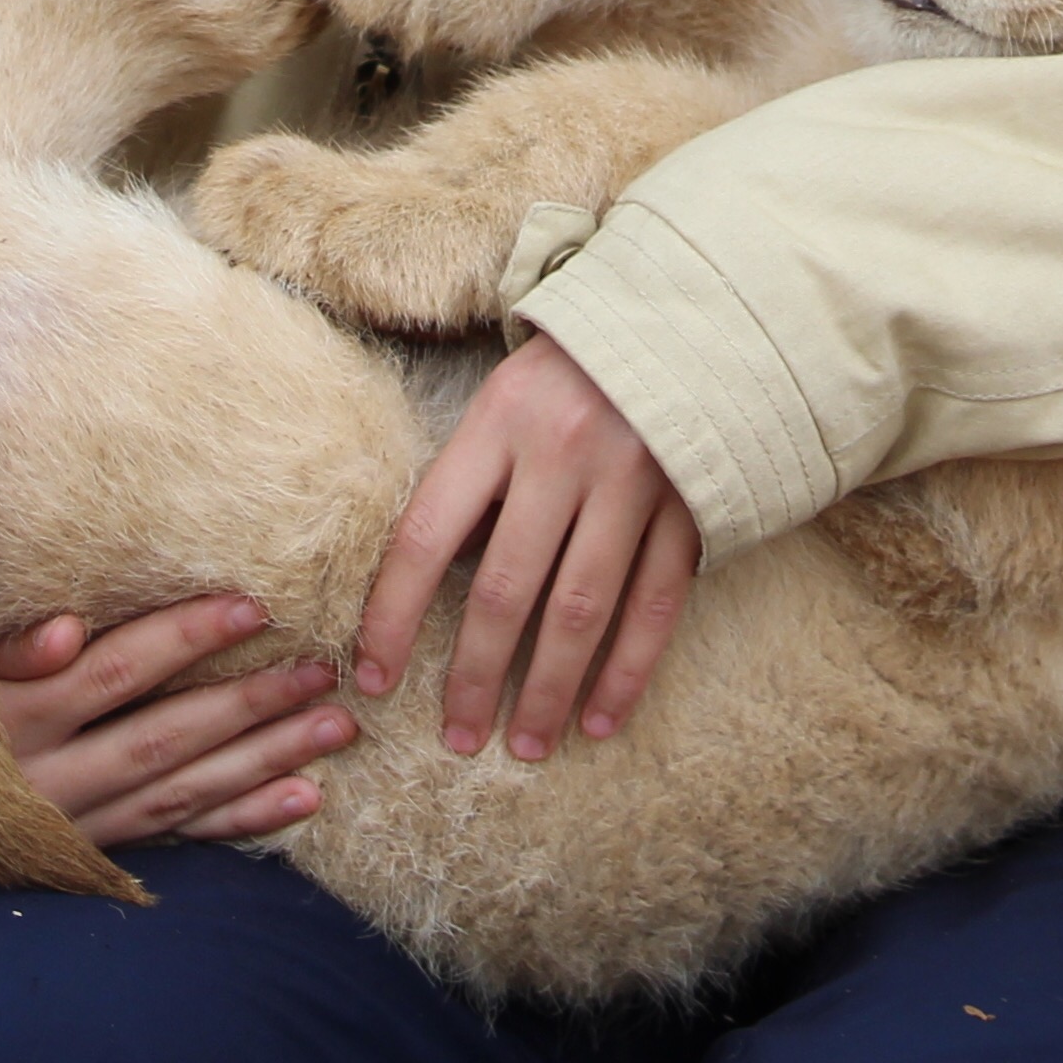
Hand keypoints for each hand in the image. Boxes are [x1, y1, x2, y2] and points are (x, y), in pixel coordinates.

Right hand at [0, 595, 356, 925]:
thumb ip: (1, 654)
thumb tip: (72, 628)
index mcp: (13, 723)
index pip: (115, 674)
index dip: (184, 637)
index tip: (253, 603)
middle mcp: (51, 783)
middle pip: (169, 739)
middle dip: (252, 705)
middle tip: (327, 670)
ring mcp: (75, 828)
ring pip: (186, 794)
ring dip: (267, 763)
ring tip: (337, 730)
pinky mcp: (87, 857)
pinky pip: (175, 840)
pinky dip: (242, 824)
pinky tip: (302, 803)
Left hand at [353, 333, 698, 762]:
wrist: (687, 316)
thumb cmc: (571, 368)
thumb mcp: (505, 398)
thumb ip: (476, 479)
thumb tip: (440, 584)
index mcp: (499, 421)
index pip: (426, 534)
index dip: (392, 614)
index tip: (373, 678)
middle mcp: (563, 452)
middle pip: (507, 587)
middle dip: (475, 675)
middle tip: (457, 739)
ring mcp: (633, 481)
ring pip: (581, 608)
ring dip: (549, 688)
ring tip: (527, 746)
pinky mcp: (689, 504)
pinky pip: (654, 605)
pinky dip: (628, 670)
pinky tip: (601, 718)